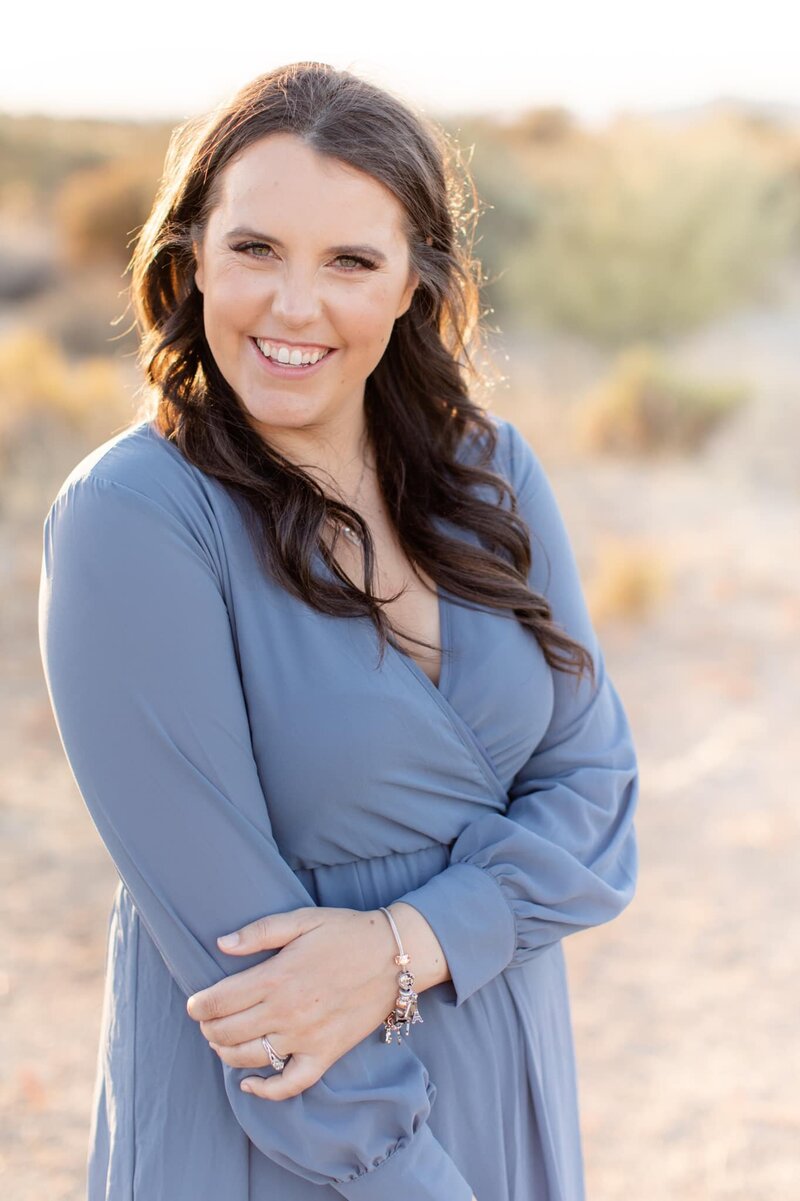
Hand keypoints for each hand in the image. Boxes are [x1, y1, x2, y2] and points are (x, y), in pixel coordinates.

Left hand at [185, 907, 400, 1099]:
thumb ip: (259, 932)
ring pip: (249, 1058)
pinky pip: (290, 1085)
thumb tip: (221, 944)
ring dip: (226, 1053)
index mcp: (276, 977)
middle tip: (206, 1020)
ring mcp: (305, 1038)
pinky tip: (248, 1084)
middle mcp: (286, 1012)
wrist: (394, 957)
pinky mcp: (325, 1054)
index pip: (219, 1001)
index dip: (198, 1005)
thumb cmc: (346, 933)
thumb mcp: (302, 920)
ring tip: (221, 1041)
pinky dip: (265, 1092)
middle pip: (227, 1032)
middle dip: (208, 1028)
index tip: (194, 1004)